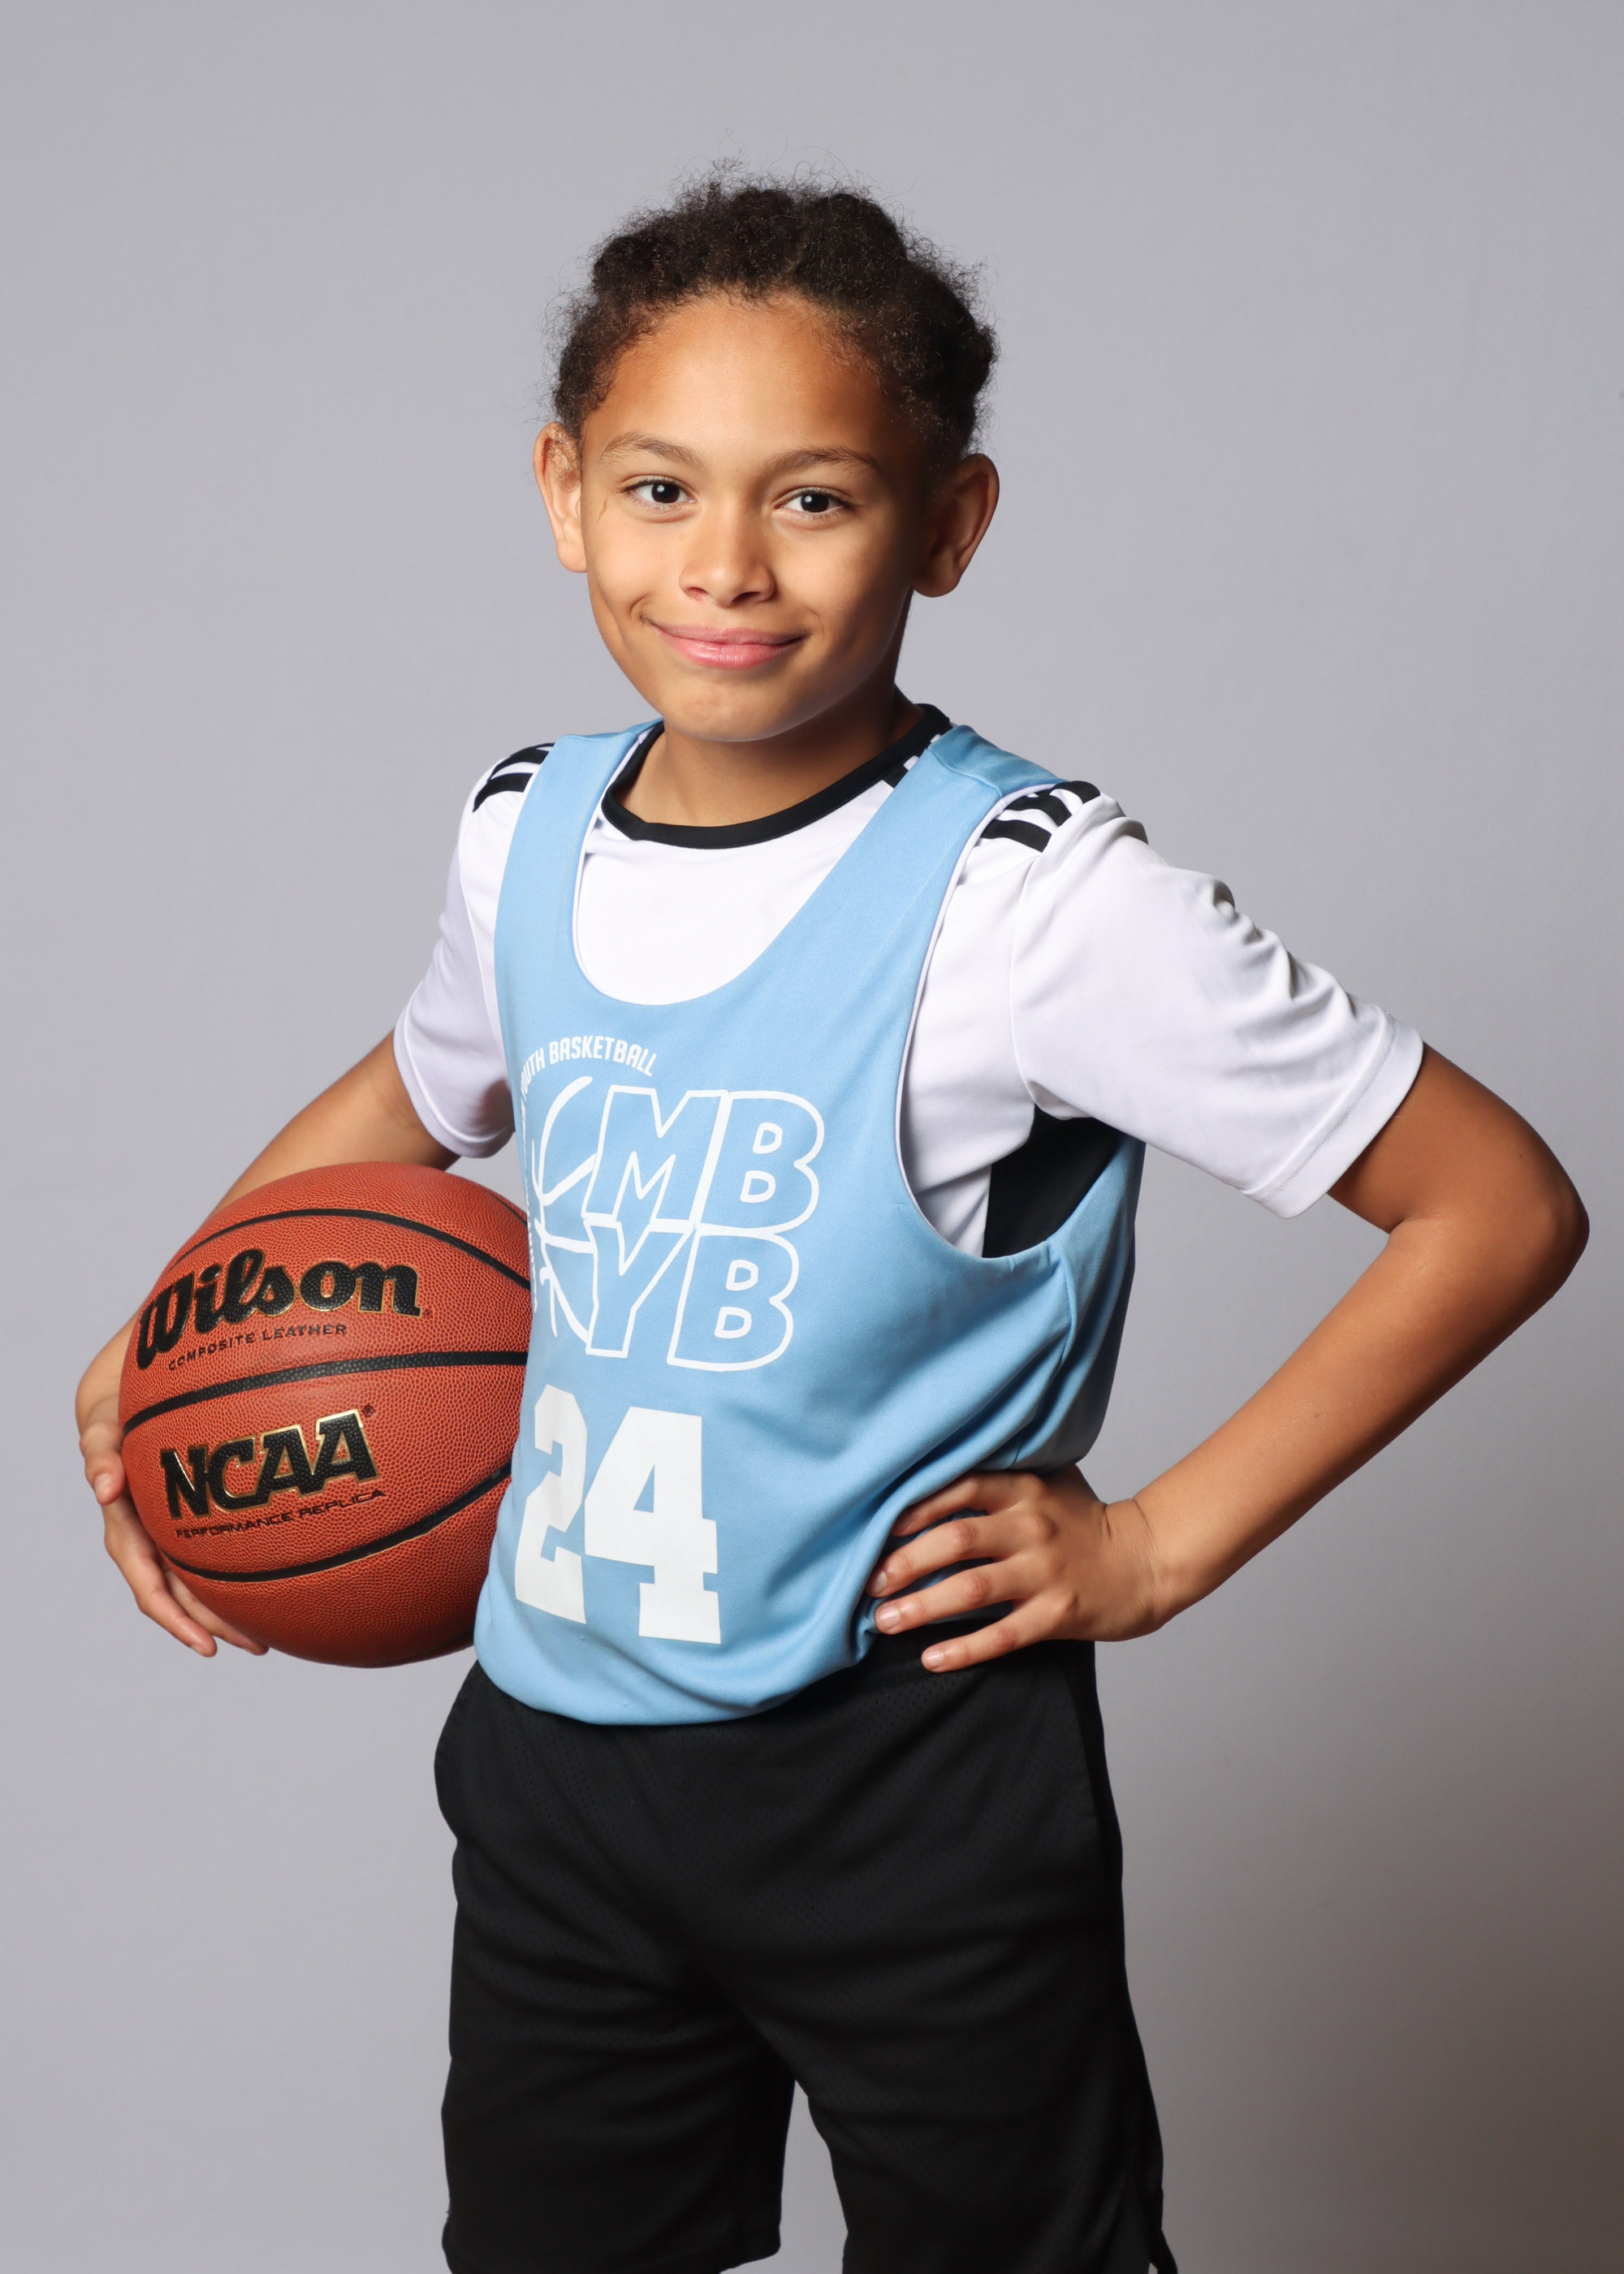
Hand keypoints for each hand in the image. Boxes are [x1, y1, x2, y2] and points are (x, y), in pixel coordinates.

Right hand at [78, 1328, 266, 1658]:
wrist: (128, 1402)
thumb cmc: (115, 1417)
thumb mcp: (102, 1428)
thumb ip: (99, 1452)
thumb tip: (104, 1486)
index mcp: (127, 1531)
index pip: (151, 1588)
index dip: (176, 1620)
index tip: (205, 1647)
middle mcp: (151, 1541)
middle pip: (185, 1597)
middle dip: (217, 1626)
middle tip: (259, 1647)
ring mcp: (173, 1532)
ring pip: (203, 1582)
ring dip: (232, 1609)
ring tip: (272, 1633)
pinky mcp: (193, 1518)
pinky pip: (216, 1554)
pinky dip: (240, 1571)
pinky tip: (280, 1580)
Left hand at [865, 1466, 1164, 1672]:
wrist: (1149, 1559)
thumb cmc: (1086, 1522)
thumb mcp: (1048, 1483)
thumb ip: (999, 1478)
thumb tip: (931, 1476)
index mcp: (1024, 1490)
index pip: (957, 1488)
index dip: (912, 1510)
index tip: (876, 1531)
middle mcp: (1032, 1527)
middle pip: (954, 1541)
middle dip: (903, 1564)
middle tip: (870, 1585)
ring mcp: (1045, 1573)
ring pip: (970, 1590)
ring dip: (921, 1607)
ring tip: (885, 1621)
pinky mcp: (1058, 1614)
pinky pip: (1002, 1635)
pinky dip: (963, 1649)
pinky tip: (931, 1659)